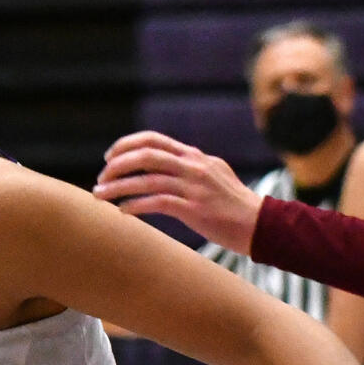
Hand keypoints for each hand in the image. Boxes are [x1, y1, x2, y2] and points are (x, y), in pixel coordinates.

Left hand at [94, 131, 262, 254]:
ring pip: (147, 179)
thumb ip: (190, 169)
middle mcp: (193, 166)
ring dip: (118, 187)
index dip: (126, 145)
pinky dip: (135, 205)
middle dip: (117, 164)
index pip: (154, 140)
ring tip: (100, 195)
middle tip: (101, 177)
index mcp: (195, 156)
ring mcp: (195, 187)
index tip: (109, 157)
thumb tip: (162, 170)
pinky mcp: (196, 209)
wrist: (263, 225)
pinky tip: (122, 211)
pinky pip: (158, 202)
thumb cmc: (234, 206)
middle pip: (146, 154)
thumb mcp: (214, 175)